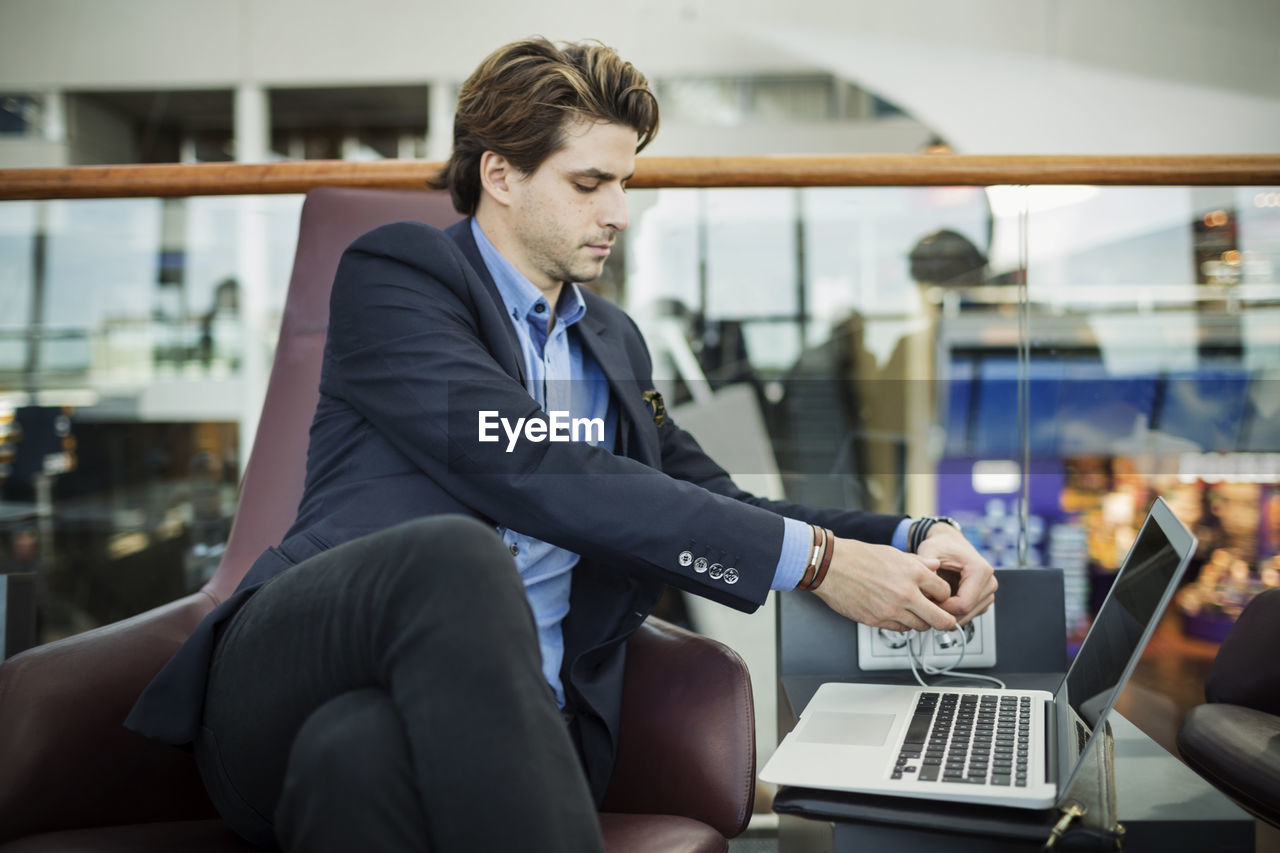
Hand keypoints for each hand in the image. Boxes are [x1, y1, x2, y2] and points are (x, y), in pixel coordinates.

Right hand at [812, 536, 958, 632]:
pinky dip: (902, 624)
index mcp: (913, 573)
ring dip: (921, 621)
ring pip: (921, 627)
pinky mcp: (877, 621)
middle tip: (942, 618)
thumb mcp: (894, 553)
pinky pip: (900, 629)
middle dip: (944, 620)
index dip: (944, 595)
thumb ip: (919, 563)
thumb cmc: (859, 557)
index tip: (939, 597)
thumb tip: (935, 567)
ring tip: (913, 612)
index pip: (945, 592)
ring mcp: (892, 610)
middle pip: (940, 619)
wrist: (831, 567)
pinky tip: (895, 613)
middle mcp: (906, 594)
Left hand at [915, 523, 996, 624]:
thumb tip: (925, 591)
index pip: (964, 604)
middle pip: (966, 613)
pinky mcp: (984, 599)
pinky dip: (953, 613)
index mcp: (980, 570)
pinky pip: (968, 615)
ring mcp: (988, 593)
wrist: (950, 543)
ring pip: (968, 616)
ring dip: (948, 614)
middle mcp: (989, 582)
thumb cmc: (941, 545)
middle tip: (926, 605)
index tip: (927, 602)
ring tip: (932, 602)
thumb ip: (926, 568)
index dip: (942, 608)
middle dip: (944, 613)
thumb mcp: (929, 551)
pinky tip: (941, 602)